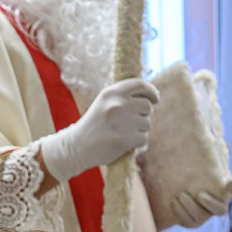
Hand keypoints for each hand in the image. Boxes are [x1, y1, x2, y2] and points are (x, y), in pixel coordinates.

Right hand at [40, 77, 159, 181]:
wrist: (76, 147)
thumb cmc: (93, 125)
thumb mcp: (104, 104)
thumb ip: (124, 97)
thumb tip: (152, 97)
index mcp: (111, 93)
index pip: (140, 85)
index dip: (151, 91)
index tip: (155, 98)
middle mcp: (117, 105)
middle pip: (147, 106)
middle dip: (143, 115)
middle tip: (129, 123)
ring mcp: (122, 122)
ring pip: (147, 123)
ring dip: (139, 130)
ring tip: (122, 133)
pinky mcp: (124, 140)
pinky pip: (143, 138)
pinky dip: (137, 142)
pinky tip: (124, 143)